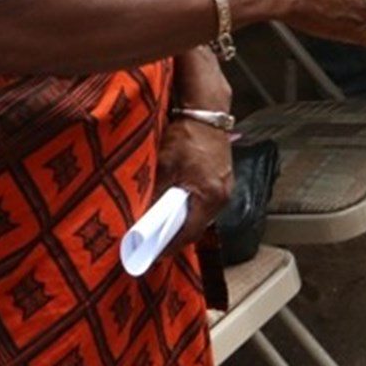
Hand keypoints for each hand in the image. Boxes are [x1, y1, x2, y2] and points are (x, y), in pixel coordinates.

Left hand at [156, 118, 232, 246]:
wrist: (206, 111)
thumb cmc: (187, 136)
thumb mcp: (164, 165)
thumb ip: (154, 194)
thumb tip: (140, 217)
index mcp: (210, 197)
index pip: (188, 234)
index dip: (168, 246)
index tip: (152, 254)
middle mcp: (223, 196)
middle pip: (197, 226)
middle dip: (175, 234)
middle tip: (154, 241)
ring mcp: (226, 187)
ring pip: (202, 213)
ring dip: (183, 219)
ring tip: (162, 223)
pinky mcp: (224, 177)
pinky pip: (206, 200)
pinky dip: (191, 204)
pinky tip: (176, 201)